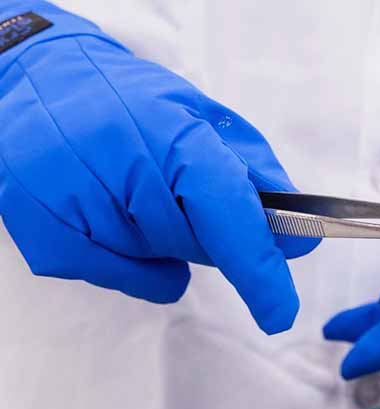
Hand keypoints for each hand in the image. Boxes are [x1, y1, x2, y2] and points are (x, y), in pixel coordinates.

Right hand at [0, 3, 317, 332]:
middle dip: (204, 232)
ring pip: (157, 261)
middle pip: (195, 244)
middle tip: (177, 187)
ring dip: (161, 240)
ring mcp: (73, 201)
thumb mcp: (203, 117)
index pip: (225, 213)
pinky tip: (111, 216)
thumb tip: (295, 240)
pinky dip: (131, 262)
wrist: (37, 78)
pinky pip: (118, 278)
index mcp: (168, 132)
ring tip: (128, 185)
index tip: (280, 312)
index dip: (257, 267)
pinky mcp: (44, 233)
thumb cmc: (132, 101)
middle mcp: (117, 163)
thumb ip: (255, 174)